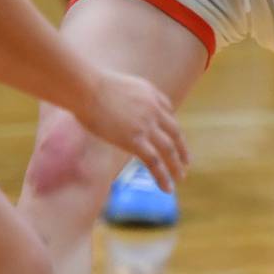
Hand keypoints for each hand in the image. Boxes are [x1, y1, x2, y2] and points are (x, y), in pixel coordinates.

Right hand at [76, 70, 188, 192]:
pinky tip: (168, 188)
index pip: (167, 110)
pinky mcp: (135, 140)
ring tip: (180, 177)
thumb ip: (122, 96)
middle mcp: (153, 109)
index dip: (169, 125)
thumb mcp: (115, 85)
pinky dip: (163, 176)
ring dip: (176, 165)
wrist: (87, 88)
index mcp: (150, 93)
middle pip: (174, 131)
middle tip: (186, 161)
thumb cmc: (90, 86)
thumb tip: (110, 104)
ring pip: (169, 149)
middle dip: (181, 148)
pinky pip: (155, 162)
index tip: (171, 136)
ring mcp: (146, 125)